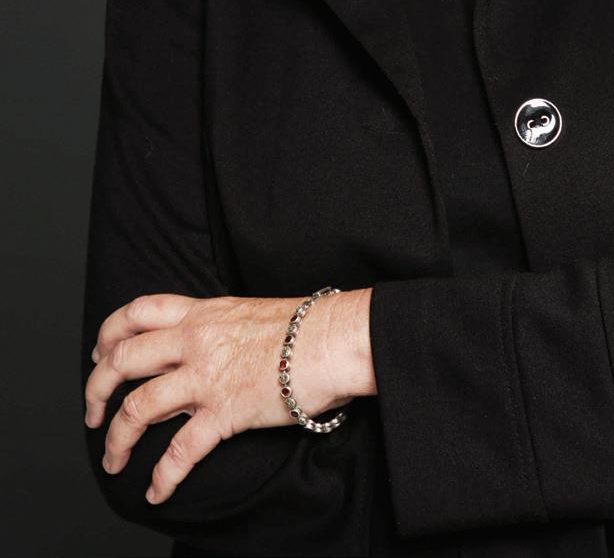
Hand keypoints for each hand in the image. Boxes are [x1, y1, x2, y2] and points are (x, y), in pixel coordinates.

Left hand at [83, 290, 363, 504]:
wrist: (334, 339)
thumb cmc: (305, 326)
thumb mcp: (249, 311)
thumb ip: (218, 325)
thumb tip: (207, 342)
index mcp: (202, 313)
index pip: (138, 312)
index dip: (109, 334)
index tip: (100, 352)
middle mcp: (195, 341)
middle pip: (122, 361)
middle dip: (95, 391)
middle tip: (92, 412)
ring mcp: (206, 377)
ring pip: (138, 408)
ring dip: (116, 441)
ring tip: (113, 460)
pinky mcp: (224, 412)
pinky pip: (180, 451)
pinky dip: (162, 476)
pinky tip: (156, 490)